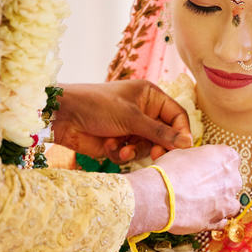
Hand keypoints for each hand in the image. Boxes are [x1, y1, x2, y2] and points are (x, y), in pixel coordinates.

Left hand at [53, 81, 192, 162]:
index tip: (182, 147)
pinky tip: (109, 147)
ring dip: (135, 150)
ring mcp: (131, 128)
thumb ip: (160, 133)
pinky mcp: (119, 142)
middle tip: (156, 155)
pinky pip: (131, 154)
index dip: (181, 132)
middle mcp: (144, 112)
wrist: (63, 117)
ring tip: (122, 149)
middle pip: (165, 135)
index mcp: (150, 96)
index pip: (177, 116)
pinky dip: (121, 153)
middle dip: (158, 146)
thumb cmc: (97, 106)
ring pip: (148, 147)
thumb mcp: (132, 118)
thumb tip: (189, 143)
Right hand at [126, 145, 241, 235]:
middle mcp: (233, 179)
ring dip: (220, 202)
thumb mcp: (183, 153)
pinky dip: (214, 219)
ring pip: (230, 203)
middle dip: (219, 183)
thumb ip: (198, 158)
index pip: (229, 158)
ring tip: (200, 202)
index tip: (204, 166)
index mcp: (227, 157)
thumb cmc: (169, 171)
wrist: (159, 197)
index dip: (215, 163)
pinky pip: (221, 221)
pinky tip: (200, 214)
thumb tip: (195, 162)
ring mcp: (227, 202)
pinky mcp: (218, 220)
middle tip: (199, 184)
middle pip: (232, 181)